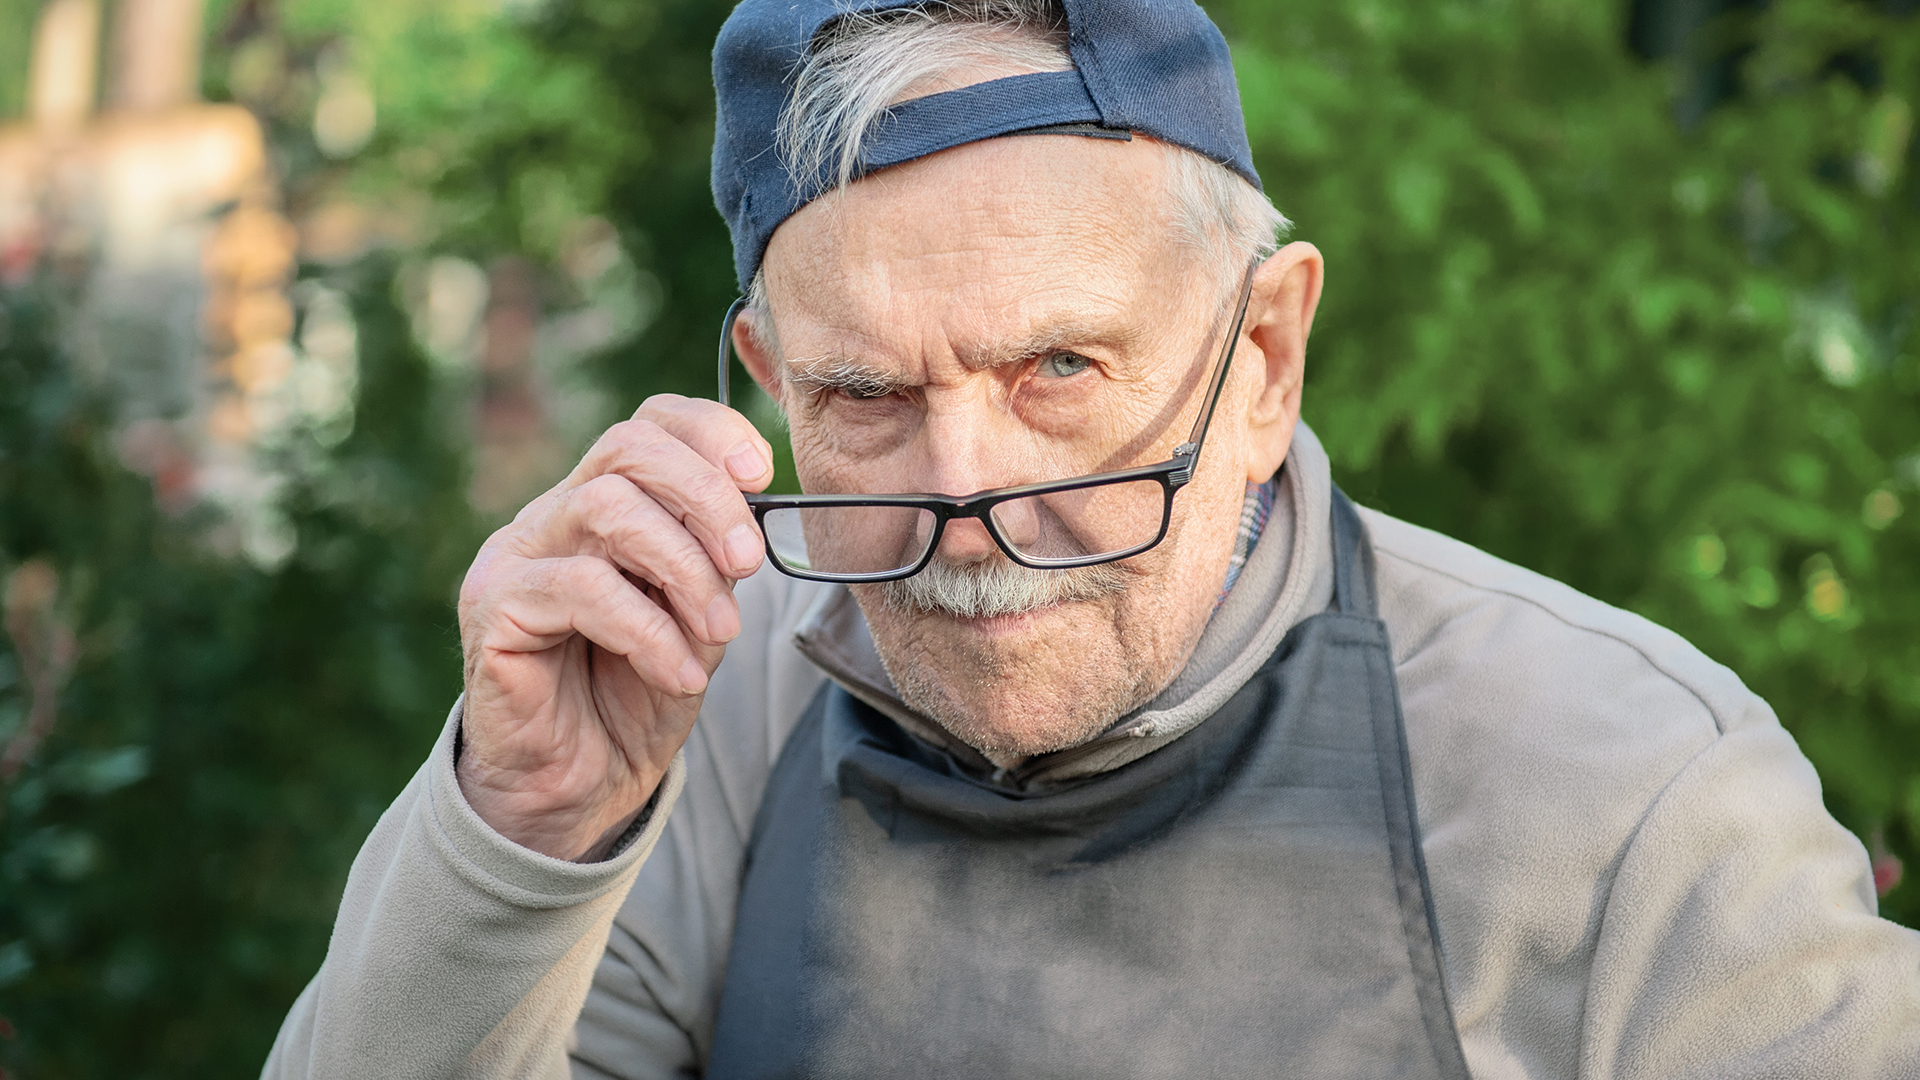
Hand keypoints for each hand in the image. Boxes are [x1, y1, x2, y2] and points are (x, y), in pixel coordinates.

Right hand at [454, 395, 773, 860]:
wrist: (577, 790)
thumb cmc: (634, 699)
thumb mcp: (697, 623)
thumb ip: (714, 568)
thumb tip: (749, 527)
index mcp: (602, 505)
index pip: (648, 425)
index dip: (710, 433)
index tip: (763, 475)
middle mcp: (552, 517)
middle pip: (626, 448)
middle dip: (705, 496)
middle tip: (749, 563)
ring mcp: (515, 557)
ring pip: (606, 507)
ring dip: (683, 568)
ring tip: (722, 630)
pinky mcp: (493, 609)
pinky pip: (580, 589)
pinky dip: (647, 630)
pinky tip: (678, 673)